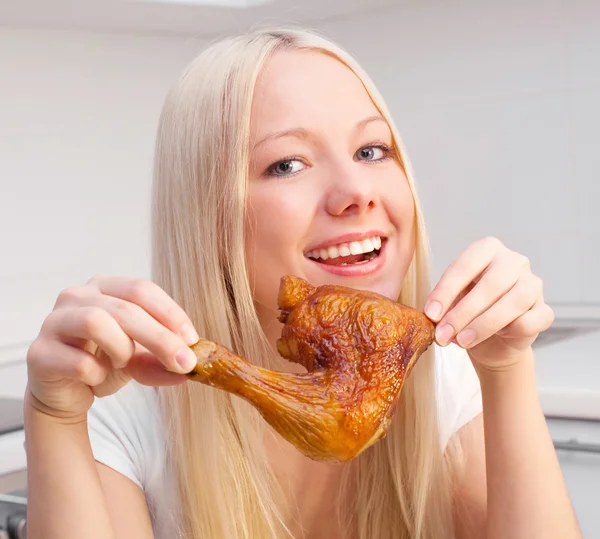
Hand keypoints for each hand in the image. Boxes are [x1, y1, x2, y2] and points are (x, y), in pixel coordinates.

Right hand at [26, 275, 199, 418]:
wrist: (66, 393)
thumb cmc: (104, 362)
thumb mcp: (142, 359)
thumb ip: (163, 361)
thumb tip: (190, 369)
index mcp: (105, 287)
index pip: (142, 289)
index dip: (171, 313)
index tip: (193, 340)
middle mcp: (76, 296)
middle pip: (126, 308)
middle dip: (161, 338)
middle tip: (184, 363)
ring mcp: (54, 321)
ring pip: (96, 322)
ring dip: (121, 349)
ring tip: (122, 363)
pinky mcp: (39, 352)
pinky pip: (78, 362)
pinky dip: (97, 375)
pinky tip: (96, 379)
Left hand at [423, 237, 554, 369]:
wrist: (491, 341)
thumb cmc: (467, 312)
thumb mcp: (450, 303)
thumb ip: (444, 306)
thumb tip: (434, 317)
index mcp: (486, 250)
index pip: (465, 265)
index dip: (446, 291)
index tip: (430, 314)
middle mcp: (513, 261)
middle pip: (490, 284)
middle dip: (463, 313)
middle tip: (443, 334)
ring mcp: (533, 284)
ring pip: (514, 302)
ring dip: (483, 325)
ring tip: (461, 341)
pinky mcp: (544, 310)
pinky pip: (531, 320)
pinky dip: (511, 330)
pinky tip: (497, 335)